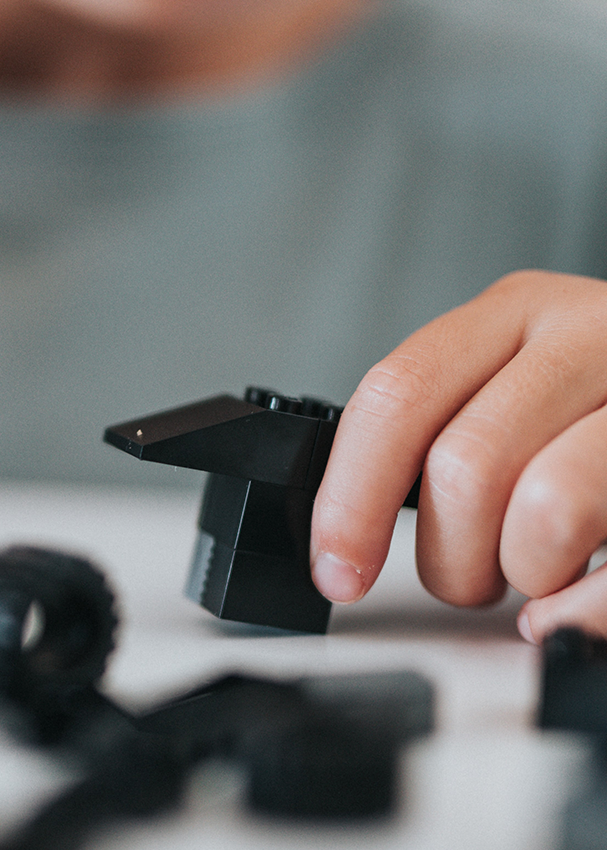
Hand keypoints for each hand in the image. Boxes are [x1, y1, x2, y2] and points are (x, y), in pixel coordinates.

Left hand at [309, 270, 606, 641]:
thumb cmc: (599, 406)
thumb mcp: (516, 386)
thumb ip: (442, 432)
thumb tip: (347, 540)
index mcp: (515, 312)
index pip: (397, 395)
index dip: (350, 496)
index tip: (337, 568)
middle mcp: (588, 335)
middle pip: (464, 467)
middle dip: (452, 557)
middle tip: (472, 574)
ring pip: (547, 511)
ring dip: (527, 574)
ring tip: (541, 569)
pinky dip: (587, 607)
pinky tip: (578, 601)